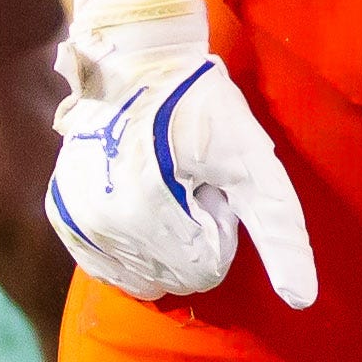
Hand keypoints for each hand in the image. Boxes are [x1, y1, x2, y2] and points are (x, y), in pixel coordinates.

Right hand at [45, 0, 316, 307]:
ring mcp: (74, 219)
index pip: (204, 270)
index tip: (210, 182)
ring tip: (162, 184)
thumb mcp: (253, 163)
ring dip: (161, 239)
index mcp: (145, 213)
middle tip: (187, 180)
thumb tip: (301, 301)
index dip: (219, 226)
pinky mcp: (60, 214)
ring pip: (141, 275)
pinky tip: (134, 196)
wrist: (135, 60)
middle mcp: (101, 224)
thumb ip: (280, 233)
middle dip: (191, 235)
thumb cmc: (203, 107)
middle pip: (173, 276)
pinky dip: (131, 244)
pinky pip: (107, 265)